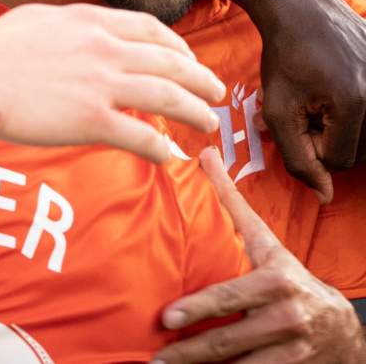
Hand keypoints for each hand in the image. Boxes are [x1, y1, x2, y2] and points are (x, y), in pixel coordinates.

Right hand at [0, 3, 224, 161]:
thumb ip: (68, 23)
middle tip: (217, 93)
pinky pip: (142, 136)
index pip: (152, 31)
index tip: (189, 59)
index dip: (179, 47)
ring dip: (195, 112)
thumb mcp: (37, 17)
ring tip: (208, 123)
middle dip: (201, 80)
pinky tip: (170, 156)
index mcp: (92, 21)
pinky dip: (162, 148)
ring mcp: (102, 85)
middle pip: (171, 64)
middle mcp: (106, 49)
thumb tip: (79, 27)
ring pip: (169, 98)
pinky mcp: (92, 121)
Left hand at [152, 148, 364, 363]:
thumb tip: (205, 153)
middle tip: (158, 356)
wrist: (339, 326)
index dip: (201, 307)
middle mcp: (286, 314)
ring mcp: (291, 346)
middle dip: (192, 349)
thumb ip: (233, 202)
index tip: (168, 317)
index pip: (231, 295)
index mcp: (276, 279)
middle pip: (230, 336)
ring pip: (238, 363)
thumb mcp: (266, 241)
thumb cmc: (287, 276)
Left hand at [257, 0, 365, 202]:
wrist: (303, 10)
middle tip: (309, 109)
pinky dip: (357, 110)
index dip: (310, 146)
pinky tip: (339, 87)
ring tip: (322, 100)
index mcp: (356, 103)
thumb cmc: (284, 58)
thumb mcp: (277, 110)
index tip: (296, 118)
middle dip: (330, 137)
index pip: (338, 161)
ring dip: (343, 126)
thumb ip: (297, 158)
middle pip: (361, 151)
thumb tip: (326, 197)